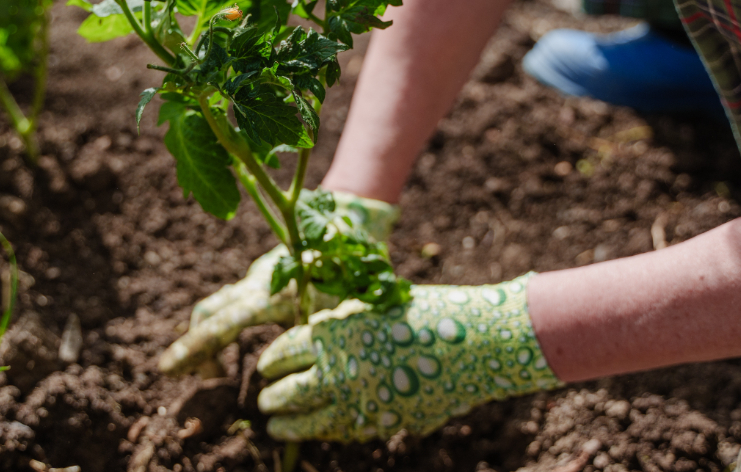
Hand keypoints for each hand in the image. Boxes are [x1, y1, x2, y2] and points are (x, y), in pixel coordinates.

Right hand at [158, 192, 398, 375]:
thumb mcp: (333, 309)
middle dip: (191, 346)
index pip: (222, 326)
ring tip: (216, 371)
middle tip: (178, 374)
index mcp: (270, 294)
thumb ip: (306, 336)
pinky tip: (231, 348)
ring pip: (216, 308)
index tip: (167, 370)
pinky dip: (223, 325)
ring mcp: (256, 278)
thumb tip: (286, 370)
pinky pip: (231, 303)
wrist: (347, 219)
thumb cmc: (349, 268)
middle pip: (207, 315)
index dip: (194, 350)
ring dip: (208, 337)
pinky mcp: (262, 277)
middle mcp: (256, 284)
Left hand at [256, 274, 561, 440]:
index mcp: (332, 332)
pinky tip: (318, 431)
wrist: (474, 341)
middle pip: (287, 391)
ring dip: (287, 425)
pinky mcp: (380, 422)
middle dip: (272, 397)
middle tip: (265, 399)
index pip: (284, 351)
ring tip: (276, 426)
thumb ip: (340, 325)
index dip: (271, 361)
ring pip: (307, 421)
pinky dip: (323, 433)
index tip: (266, 366)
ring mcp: (358, 401)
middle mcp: (338, 369)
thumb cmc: (426, 314)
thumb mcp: (372, 307)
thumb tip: (310, 341)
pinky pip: (341, 433)